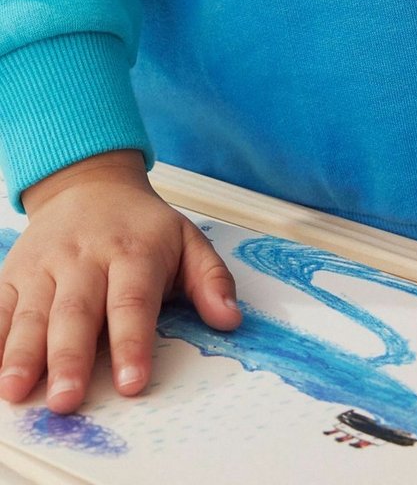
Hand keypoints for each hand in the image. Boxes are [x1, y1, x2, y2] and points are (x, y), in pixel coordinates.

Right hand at [0, 151, 240, 413]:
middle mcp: (86, 258)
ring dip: (24, 353)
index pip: (133, 301)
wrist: (90, 183)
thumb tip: (230, 317)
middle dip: (70, 357)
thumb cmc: (141, 224)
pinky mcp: (14, 273)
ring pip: (33, 312)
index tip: (132, 382)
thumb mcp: (188, 240)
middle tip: (68, 398)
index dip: (133, 343)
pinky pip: (0, 306)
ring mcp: (46, 265)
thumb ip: (211, 280)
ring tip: (17, 390)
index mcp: (133, 252)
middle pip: (77, 311)